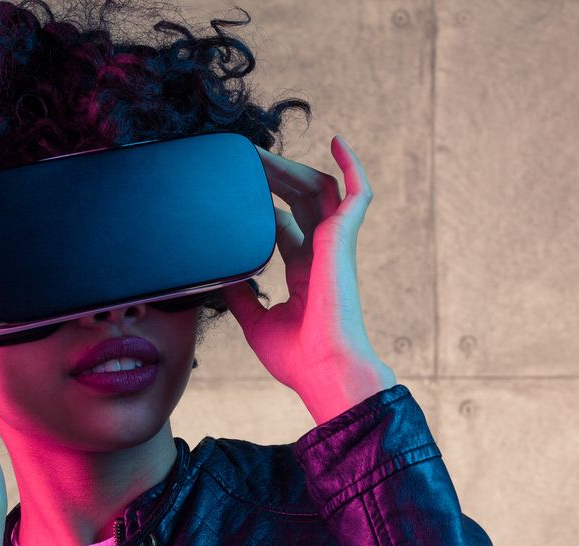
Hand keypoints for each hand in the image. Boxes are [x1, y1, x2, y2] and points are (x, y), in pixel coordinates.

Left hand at [221, 135, 391, 403]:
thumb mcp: (256, 323)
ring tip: (263, 153)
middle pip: (298, 201)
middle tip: (245, 159)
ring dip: (292, 168)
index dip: (262, 204)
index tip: (237, 188)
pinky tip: (337, 141)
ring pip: (319, 190)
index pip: (283, 225)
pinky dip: (352, 167)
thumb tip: (222, 276)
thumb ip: (242, 297)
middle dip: (273, 177)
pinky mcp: (342, 240)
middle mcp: (321, 255)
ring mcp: (334, 246)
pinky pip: (356, 195)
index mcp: (304, 273)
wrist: (325, 371)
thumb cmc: (299, 359)